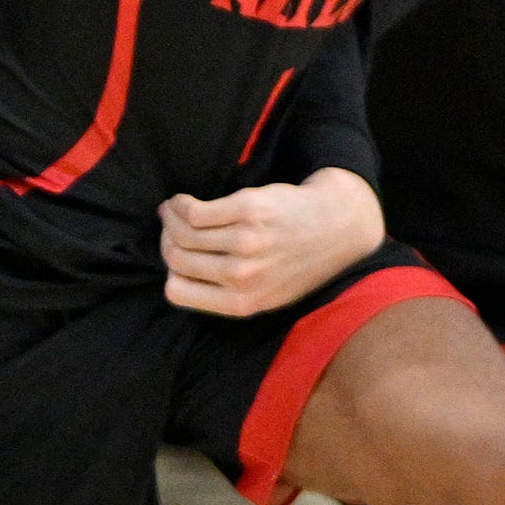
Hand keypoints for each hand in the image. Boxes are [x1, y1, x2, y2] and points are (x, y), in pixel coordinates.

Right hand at [160, 172, 382, 316]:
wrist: (337, 226)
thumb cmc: (299, 260)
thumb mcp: (269, 294)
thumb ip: (226, 294)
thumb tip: (175, 273)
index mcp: (244, 302)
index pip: (176, 292)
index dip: (172, 273)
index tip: (179, 257)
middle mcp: (243, 276)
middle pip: (175, 258)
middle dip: (166, 240)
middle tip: (172, 229)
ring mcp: (246, 243)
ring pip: (182, 232)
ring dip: (169, 218)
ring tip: (174, 211)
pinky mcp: (247, 212)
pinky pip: (194, 211)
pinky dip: (181, 205)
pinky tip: (185, 202)